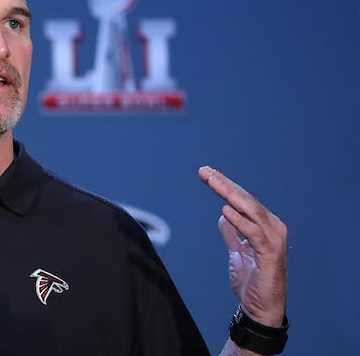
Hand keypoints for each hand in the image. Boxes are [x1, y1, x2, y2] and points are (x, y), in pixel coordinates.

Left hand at [199, 166, 287, 326]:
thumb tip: (224, 214)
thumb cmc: (251, 281)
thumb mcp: (237, 251)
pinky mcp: (270, 254)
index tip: (206, 172)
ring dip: (230, 194)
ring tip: (213, 181)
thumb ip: (232, 233)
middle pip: (246, 200)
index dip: (225, 185)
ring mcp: (274, 240)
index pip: (243, 200)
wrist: (260, 308)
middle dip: (224, 184)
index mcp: (264, 226)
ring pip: (250, 210)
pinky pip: (253, 233)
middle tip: (204, 170)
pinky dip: (240, 221)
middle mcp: (272, 228)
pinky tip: (225, 210)